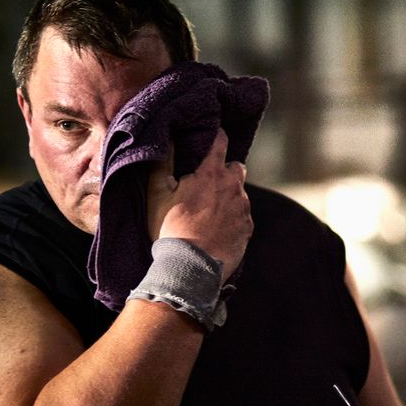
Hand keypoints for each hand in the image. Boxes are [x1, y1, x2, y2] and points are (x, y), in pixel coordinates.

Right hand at [146, 129, 252, 279]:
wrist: (190, 269)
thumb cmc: (170, 230)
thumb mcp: (157, 195)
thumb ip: (163, 163)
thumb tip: (168, 140)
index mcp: (212, 173)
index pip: (220, 141)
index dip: (215, 136)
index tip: (210, 137)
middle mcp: (233, 187)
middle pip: (235, 167)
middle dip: (224, 170)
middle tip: (207, 183)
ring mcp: (243, 209)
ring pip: (239, 193)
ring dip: (228, 196)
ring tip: (209, 212)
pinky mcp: (248, 229)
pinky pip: (242, 216)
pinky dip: (233, 218)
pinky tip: (217, 229)